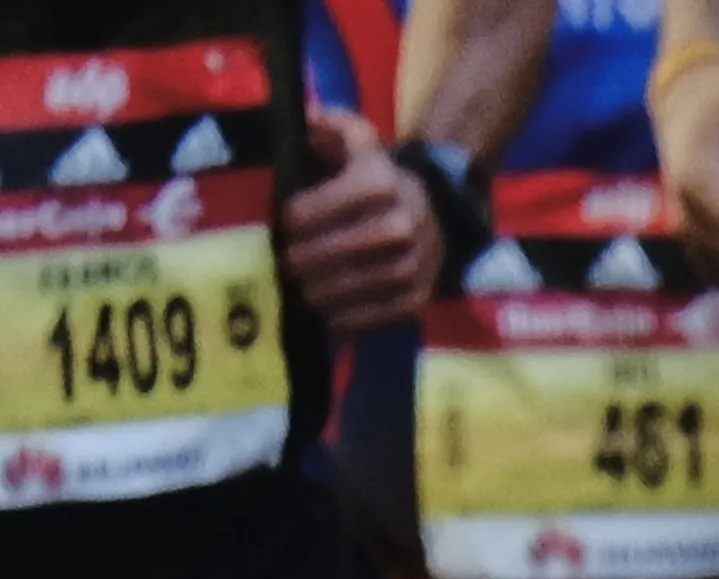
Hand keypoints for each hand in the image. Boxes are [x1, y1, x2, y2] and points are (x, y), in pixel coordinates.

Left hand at [282, 110, 436, 329]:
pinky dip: (351, 320)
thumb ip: (327, 125)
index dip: (298, 216)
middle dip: (309, 258)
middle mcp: (404, 222)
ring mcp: (415, 263)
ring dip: (325, 292)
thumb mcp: (357, 140)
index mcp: (382, 181)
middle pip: (345, 247)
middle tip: (287, 264)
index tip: (284, 224)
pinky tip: (327, 316)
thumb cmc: (378, 176)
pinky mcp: (419, 296)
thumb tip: (304, 117)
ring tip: (302, 292)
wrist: (433, 211)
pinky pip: (381, 314)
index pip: (328, 203)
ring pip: (362, 284)